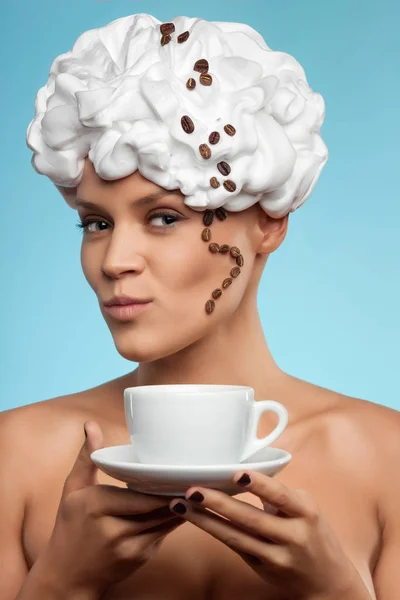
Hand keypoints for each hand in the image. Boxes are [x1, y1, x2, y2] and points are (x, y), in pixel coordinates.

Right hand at [40, 421, 183, 596]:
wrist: (66, 577)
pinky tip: (182, 505)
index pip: (138, 495)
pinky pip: (162, 534)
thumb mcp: (73, 490)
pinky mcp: (139, 558)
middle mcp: (113, 530)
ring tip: (194, 487)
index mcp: (96, 507)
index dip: (161, 487)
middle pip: (155, 508)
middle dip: (175, 493)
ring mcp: (128, 548)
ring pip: (163, 521)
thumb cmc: (69, 527)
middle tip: (194, 475)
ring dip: (180, 506)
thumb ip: (87, 457)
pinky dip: (172, 519)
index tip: (177, 472)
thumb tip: (91, 425)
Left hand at [169, 471, 368, 599]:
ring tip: (180, 504)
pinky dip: (213, 530)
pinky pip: (233, 546)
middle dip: (218, 503)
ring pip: (236, 536)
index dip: (259, 485)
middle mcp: (292, 535)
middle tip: (193, 490)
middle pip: (251, 518)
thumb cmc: (313, 533)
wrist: (327, 582)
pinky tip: (194, 518)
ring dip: (205, 519)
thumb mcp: (304, 508)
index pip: (281, 496)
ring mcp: (276, 555)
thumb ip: (277, 493)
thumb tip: (240, 471)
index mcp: (305, 512)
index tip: (236, 474)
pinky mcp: (261, 567)